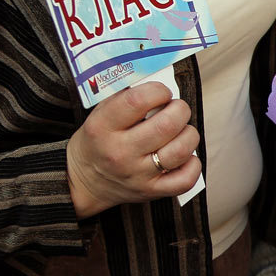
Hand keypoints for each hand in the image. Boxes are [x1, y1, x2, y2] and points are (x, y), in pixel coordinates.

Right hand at [66, 80, 201, 218]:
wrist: (83, 181)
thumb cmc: (98, 141)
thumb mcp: (99, 114)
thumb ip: (126, 97)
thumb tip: (159, 84)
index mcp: (102, 127)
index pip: (137, 101)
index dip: (159, 91)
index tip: (162, 93)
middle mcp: (120, 152)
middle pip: (167, 125)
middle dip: (180, 110)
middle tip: (176, 109)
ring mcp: (137, 174)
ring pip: (181, 150)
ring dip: (189, 134)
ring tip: (181, 131)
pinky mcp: (151, 191)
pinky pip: (186, 179)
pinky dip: (193, 164)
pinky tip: (185, 155)